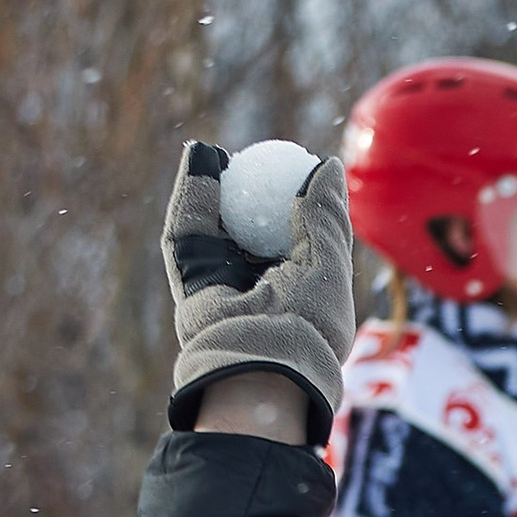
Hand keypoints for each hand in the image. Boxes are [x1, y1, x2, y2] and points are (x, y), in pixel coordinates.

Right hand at [160, 140, 354, 440]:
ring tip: (216, 151)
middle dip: (246, 194)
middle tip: (250, 158)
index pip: (294, 240)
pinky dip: (191, 196)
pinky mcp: (192, 284)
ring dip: (212, 188)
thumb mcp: (328, 262)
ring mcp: (223, 289)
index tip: (288, 166)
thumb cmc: (308, 322)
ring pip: (214, 229)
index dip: (290, 202)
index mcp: (300, 292)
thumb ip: (326, 215)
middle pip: (249, 232)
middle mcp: (259, 291)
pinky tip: (199, 160)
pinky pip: (188, 233)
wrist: (264, 366)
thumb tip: (327, 164)